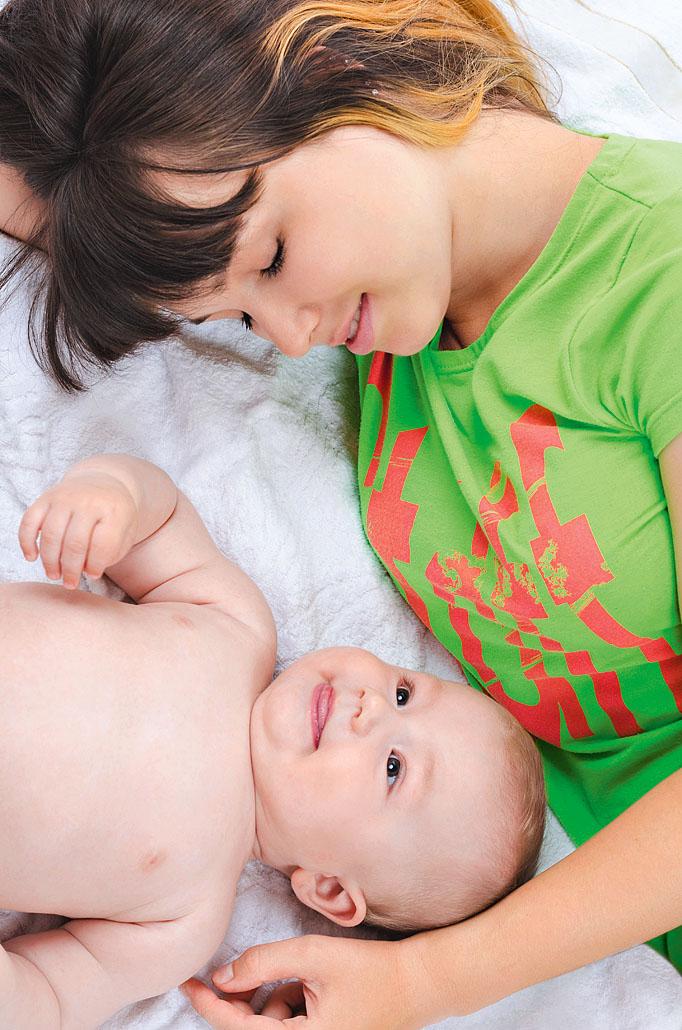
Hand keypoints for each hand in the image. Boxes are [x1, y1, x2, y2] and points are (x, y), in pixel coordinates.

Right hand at [19, 470, 138, 588]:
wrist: (103, 482)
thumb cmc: (114, 515)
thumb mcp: (125, 532)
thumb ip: (111, 552)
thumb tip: (85, 570)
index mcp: (114, 510)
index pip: (102, 544)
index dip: (96, 565)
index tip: (93, 575)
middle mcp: (88, 501)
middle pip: (74, 543)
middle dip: (71, 570)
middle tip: (70, 584)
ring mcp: (65, 497)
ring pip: (51, 535)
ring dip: (50, 561)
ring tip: (54, 575)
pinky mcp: (45, 497)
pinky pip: (30, 522)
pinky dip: (27, 542)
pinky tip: (32, 557)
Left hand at [181, 935, 423, 1029]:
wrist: (418, 984)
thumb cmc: (371, 971)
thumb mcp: (313, 957)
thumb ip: (265, 963)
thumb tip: (224, 975)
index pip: (240, 1029)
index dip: (210, 1005)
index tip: (188, 983)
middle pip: (252, 1028)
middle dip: (243, 997)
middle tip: (237, 966)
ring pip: (269, 1025)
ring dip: (270, 998)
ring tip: (299, 972)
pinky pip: (288, 1025)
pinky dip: (287, 1002)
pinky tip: (307, 983)